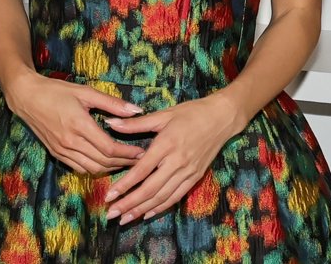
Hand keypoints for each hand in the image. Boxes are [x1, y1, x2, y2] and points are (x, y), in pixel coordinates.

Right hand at [4, 70, 146, 174]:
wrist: (26, 97)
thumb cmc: (56, 91)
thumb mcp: (86, 92)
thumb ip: (112, 103)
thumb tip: (136, 110)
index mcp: (79, 125)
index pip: (109, 148)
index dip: (128, 153)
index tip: (141, 152)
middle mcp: (70, 142)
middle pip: (103, 162)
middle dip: (124, 163)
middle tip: (139, 160)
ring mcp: (62, 150)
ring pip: (92, 169)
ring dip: (110, 168)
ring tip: (124, 162)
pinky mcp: (56, 153)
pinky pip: (79, 168)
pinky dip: (94, 168)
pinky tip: (104, 162)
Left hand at [104, 93, 244, 222]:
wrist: (222, 117)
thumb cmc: (191, 112)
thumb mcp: (163, 114)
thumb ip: (135, 123)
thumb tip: (110, 122)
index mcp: (167, 144)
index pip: (141, 170)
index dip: (124, 185)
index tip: (109, 196)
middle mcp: (177, 161)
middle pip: (150, 189)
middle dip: (129, 204)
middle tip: (111, 214)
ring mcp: (188, 171)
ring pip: (162, 197)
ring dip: (142, 210)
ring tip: (125, 219)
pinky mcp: (195, 177)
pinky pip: (176, 196)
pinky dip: (161, 207)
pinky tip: (147, 214)